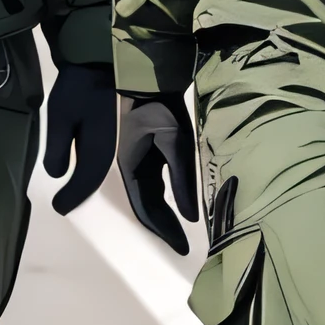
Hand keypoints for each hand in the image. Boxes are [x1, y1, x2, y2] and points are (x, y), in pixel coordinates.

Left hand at [43, 61, 115, 213]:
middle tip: (63, 204)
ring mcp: (109, 138)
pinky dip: (86, 168)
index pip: (85, 181)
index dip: (72, 196)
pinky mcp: (105, 128)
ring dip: (83, 182)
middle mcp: (108, 148)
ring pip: (96, 168)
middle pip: (93, 178)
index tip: (58, 208)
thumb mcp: (60, 117)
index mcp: (98, 149)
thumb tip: (58, 174)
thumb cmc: (77, 90)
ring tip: (69, 191)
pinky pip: (96, 157)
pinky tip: (77, 167)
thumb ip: (58, 148)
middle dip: (79, 193)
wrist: (98, 62)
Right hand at [117, 90, 198, 253]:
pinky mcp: (150, 153)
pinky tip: (180, 206)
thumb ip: (183, 179)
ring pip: (152, 197)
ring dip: (165, 215)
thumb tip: (191, 216)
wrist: (151, 77)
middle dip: (164, 227)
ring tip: (182, 233)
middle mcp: (133, 169)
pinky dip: (169, 199)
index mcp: (133, 169)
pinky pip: (157, 184)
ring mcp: (140, 161)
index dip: (164, 230)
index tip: (181, 248)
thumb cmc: (161, 106)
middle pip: (148, 207)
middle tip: (184, 247)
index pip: (148, 209)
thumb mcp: (176, 142)